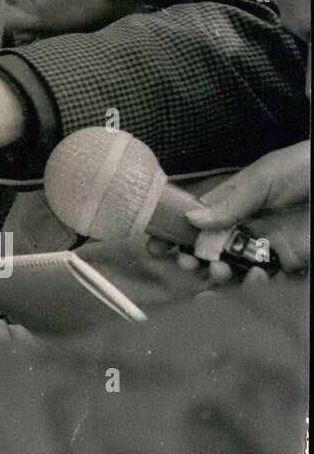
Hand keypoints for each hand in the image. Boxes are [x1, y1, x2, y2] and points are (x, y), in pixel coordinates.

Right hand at [150, 141, 309, 284]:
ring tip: (218, 271)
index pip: (196, 219)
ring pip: (233, 268)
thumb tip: (192, 219)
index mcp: (234, 201)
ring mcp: (267, 245)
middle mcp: (246, 225)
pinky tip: (252, 278)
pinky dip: (253, 286)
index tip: (155, 245)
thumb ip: (230, 201)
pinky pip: (265, 280)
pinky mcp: (291, 261)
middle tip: (187, 261)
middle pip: (210, 249)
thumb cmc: (305, 167)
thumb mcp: (263, 177)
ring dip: (219, 275)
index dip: (175, 233)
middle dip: (192, 259)